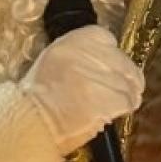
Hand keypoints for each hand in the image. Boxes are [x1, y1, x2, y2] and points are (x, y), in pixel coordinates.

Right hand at [19, 25, 143, 154]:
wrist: (32, 123)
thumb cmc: (39, 97)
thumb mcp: (54, 60)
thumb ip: (79, 55)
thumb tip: (104, 63)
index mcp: (72, 40)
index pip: (107, 39)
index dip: (113, 57)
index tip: (112, 69)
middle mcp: (87, 53)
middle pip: (123, 62)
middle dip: (125, 78)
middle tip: (121, 91)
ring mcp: (99, 76)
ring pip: (129, 84)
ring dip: (125, 96)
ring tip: (113, 106)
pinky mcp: (108, 98)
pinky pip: (127, 101)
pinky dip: (124, 109)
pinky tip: (113, 114)